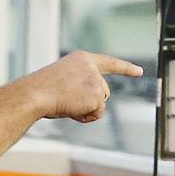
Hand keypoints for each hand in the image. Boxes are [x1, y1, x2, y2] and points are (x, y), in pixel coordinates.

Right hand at [22, 51, 142, 122]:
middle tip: (66, 100)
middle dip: (91, 101)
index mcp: (82, 59)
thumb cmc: (41, 90)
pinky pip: (98, 113)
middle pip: (104, 91)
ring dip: (85, 108)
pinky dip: (86, 116)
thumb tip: (92, 103)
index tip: (139, 71)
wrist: (35, 94)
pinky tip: (71, 109)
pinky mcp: (97, 94)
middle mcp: (92, 66)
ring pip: (100, 102)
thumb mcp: (62, 81)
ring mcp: (96, 80)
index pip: (109, 62)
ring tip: (65, 102)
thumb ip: (79, 86)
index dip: (125, 68)